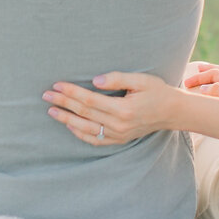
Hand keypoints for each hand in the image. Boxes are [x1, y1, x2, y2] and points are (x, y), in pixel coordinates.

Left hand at [44, 71, 178, 145]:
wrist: (173, 112)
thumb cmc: (157, 91)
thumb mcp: (141, 80)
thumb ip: (118, 78)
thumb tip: (95, 81)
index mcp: (123, 109)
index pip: (89, 100)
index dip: (71, 92)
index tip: (57, 85)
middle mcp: (119, 125)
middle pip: (84, 114)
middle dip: (63, 103)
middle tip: (46, 95)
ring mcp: (119, 135)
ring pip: (86, 129)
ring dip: (67, 120)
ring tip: (51, 111)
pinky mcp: (120, 139)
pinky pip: (96, 140)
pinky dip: (80, 134)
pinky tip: (69, 126)